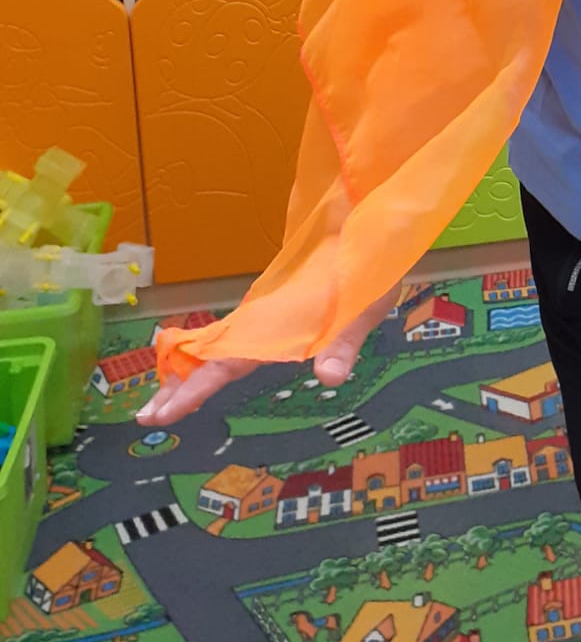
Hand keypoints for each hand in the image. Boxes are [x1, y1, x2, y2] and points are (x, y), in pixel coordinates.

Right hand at [136, 284, 399, 427]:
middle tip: (147, 416)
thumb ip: (345, 342)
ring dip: (190, 371)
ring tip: (161, 402)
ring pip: (219, 344)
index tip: (163, 412)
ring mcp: (269, 311)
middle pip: (213, 353)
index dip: (195, 386)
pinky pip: (237, 336)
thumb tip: (327, 378)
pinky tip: (203, 370)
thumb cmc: (371, 266)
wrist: (372, 225)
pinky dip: (213, 356)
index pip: (228, 359)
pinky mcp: (278, 306)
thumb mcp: (364, 307)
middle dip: (179, 383)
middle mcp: (266, 317)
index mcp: (280, 321)